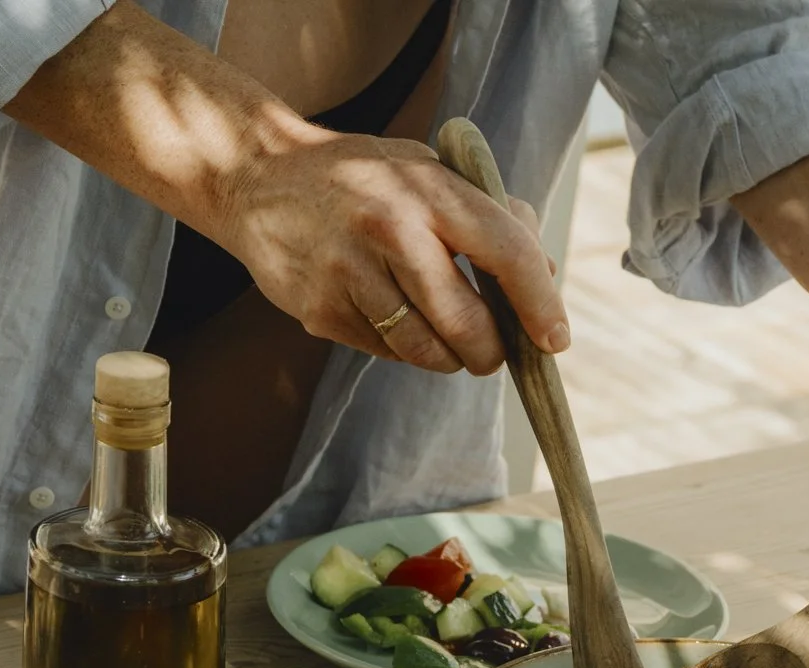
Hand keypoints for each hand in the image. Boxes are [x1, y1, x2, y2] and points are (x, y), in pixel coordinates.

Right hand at [215, 131, 566, 373]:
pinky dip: (403, 350)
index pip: (506, 253)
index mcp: (426, 189)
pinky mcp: (320, 311)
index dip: (540, 305)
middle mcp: (389, 229)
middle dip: (491, 352)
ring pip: (427, 352)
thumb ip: (488, 213)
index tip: (554, 340)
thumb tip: (546, 272)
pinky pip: (386, 354)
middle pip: (468, 324)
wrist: (254, 177)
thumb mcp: (425, 168)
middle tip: (492, 351)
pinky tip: (389, 316)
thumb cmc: (359, 177)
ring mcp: (350, 274)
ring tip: (443, 334)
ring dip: (449, 357)